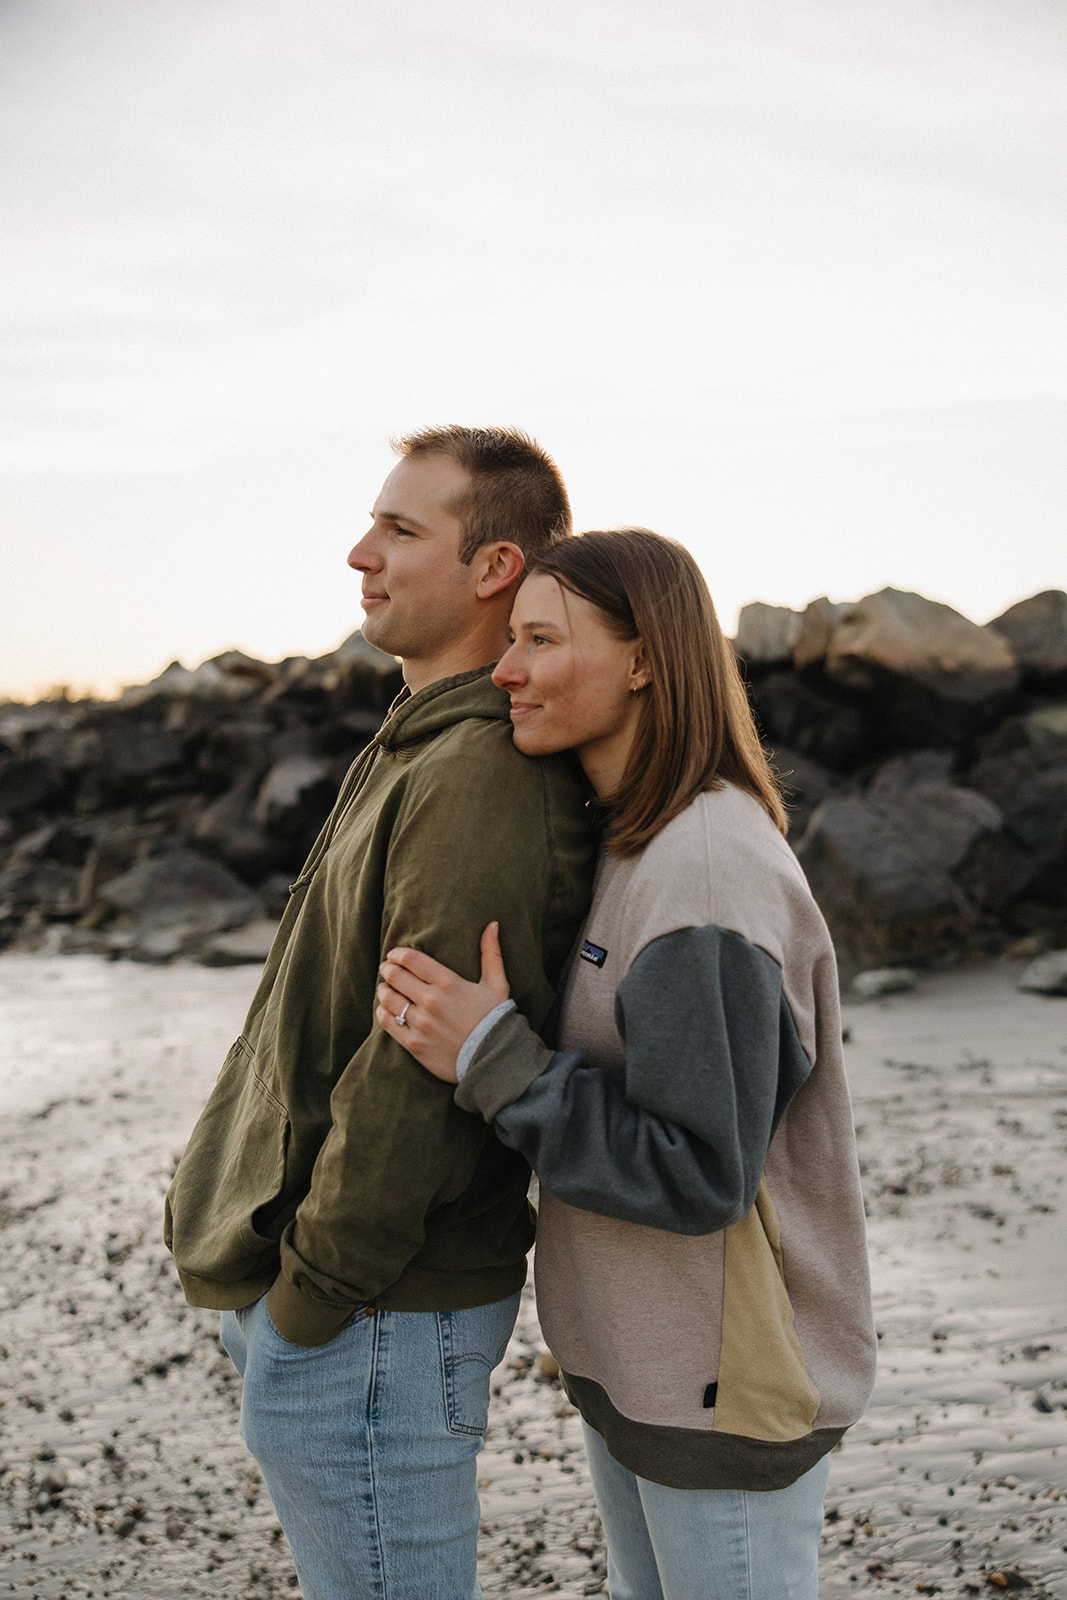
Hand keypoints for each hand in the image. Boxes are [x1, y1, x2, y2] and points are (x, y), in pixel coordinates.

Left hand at [376, 921, 510, 1082]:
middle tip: (387, 969)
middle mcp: (431, 1001)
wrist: (494, 1060)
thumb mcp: (497, 984)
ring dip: (384, 990)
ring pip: (388, 998)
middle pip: (395, 976)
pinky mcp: (414, 1044)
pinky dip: (383, 1012)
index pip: (411, 960)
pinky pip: (388, 1023)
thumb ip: (491, 953)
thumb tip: (492, 924)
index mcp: (448, 983)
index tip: (394, 955)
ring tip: (386, 989)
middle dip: (388, 970)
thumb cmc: (495, 1019)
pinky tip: (386, 1009)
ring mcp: (421, 1023)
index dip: (397, 954)